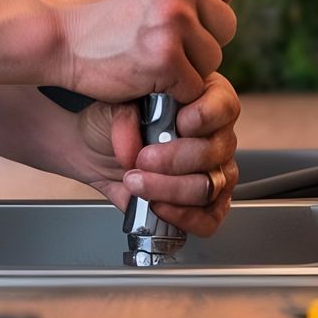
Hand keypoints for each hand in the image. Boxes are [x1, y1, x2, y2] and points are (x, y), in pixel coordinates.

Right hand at [55, 0, 237, 103]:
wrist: (58, 34)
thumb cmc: (97, 11)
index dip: (209, 7)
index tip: (189, 16)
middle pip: (226, 26)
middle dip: (202, 40)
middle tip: (166, 43)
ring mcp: (173, 25)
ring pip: (212, 59)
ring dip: (187, 68)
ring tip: (152, 59)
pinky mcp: (166, 60)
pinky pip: (192, 85)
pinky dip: (172, 90)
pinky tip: (147, 76)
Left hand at [75, 72, 241, 234]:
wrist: (92, 149)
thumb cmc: (111, 122)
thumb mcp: (112, 106)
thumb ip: (126, 118)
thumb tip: (135, 146)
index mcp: (202, 99)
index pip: (224, 106)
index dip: (205, 117)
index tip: (179, 123)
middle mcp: (215, 136)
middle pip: (215, 152)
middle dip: (174, 159)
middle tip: (143, 159)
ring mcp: (214, 172)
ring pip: (209, 187)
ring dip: (169, 188)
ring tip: (137, 182)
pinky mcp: (205, 205)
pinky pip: (209, 218)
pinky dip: (182, 216)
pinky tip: (157, 205)